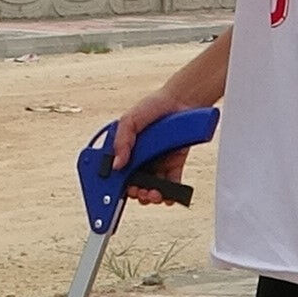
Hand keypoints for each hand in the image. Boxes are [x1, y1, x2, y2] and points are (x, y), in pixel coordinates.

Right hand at [106, 91, 192, 205]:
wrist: (181, 101)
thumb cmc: (154, 107)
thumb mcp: (129, 120)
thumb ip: (121, 141)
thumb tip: (116, 164)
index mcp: (127, 150)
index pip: (118, 173)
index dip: (116, 185)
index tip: (116, 192)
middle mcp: (141, 160)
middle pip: (135, 184)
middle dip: (135, 192)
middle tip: (138, 191)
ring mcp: (158, 164)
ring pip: (152, 188)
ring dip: (151, 195)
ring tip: (153, 193)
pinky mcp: (174, 165)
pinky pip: (172, 185)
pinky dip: (171, 193)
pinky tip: (167, 194)